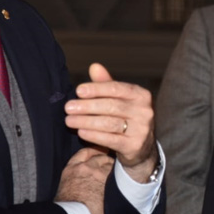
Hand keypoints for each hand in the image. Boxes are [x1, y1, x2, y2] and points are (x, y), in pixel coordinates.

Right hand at [55, 148, 114, 213]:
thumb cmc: (68, 207)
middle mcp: (84, 167)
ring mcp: (96, 172)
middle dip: (106, 159)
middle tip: (110, 163)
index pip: (84, 153)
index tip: (99, 152)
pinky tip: (120, 180)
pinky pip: (115, 173)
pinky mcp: (106, 180)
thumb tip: (82, 179)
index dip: (94, 151)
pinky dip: (118, 175)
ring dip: (113, 167)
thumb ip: (75, 178)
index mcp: (71, 168)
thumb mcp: (66, 186)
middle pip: (99, 156)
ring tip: (116, 173)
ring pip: (109, 163)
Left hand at [64, 63, 158, 183]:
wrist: (142, 147)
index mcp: (141, 95)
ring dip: (86, 121)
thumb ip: (106, 84)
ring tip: (69, 120)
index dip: (96, 88)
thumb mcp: (119, 99)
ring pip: (109, 124)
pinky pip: (110, 140)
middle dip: (87, 106)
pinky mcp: (134, 146)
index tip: (78, 91)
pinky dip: (93, 135)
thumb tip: (94, 66)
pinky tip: (81, 132)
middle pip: (111, 106)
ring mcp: (141, 130)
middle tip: (68, 107)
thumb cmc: (126, 117)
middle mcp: (144, 111)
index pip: (116, 88)